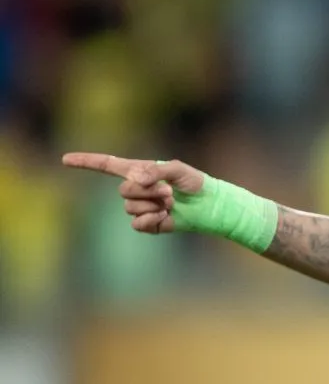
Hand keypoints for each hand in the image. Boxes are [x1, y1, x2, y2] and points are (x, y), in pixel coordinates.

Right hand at [63, 153, 203, 233]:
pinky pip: (137, 224)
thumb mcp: (176, 169)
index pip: (107, 165)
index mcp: (138, 171)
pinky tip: (166, 215)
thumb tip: (135, 180)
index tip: (65, 159)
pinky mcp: (148, 224)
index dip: (86, 162)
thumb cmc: (194, 182)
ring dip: (153, 204)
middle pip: (124, 191)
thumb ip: (154, 171)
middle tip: (170, 191)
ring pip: (131, 208)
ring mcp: (141, 207)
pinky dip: (152, 219)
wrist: (208, 204)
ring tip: (171, 202)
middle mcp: (136, 189)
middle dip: (148, 191)